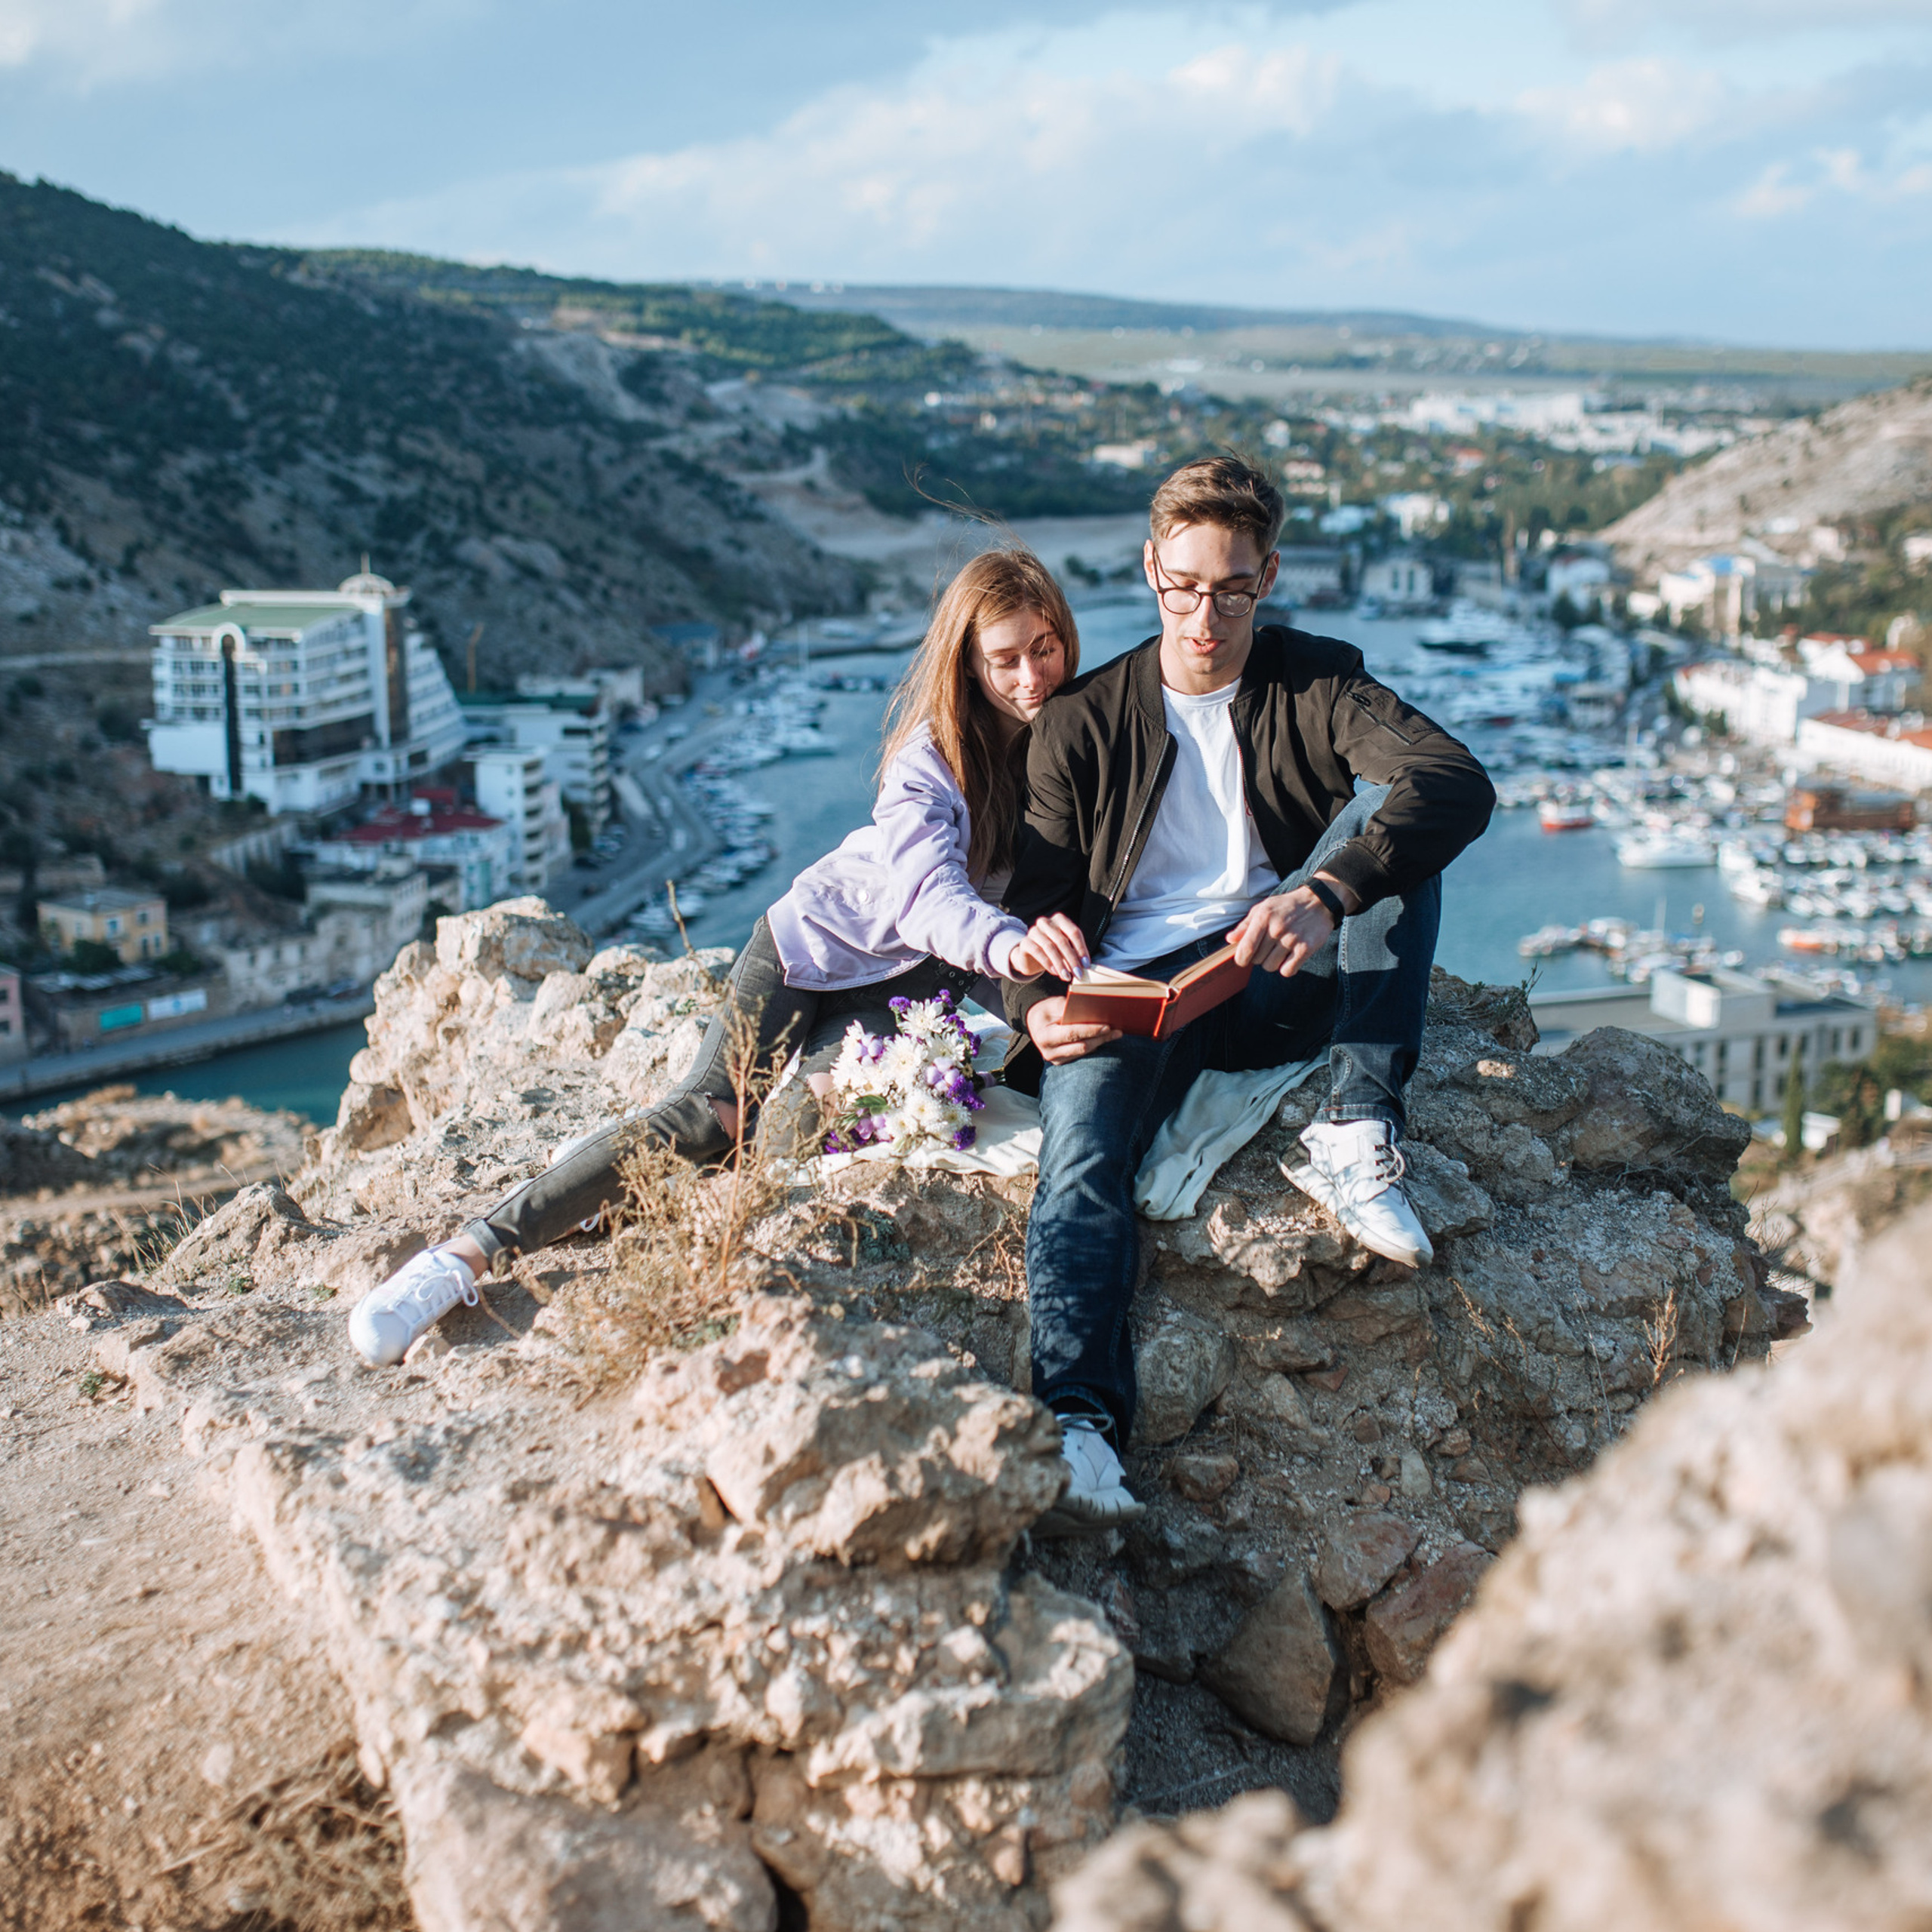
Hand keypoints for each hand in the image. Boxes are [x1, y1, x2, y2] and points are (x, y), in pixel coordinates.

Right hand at [1008, 913, 1089, 981]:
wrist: (1029, 957)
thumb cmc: (1052, 952)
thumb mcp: (1065, 951)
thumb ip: (1074, 954)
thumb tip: (1084, 965)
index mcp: (1059, 920)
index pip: (1074, 932)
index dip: (1081, 949)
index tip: (1086, 964)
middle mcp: (1046, 922)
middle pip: (1062, 940)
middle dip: (1072, 959)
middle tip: (1078, 973)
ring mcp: (1034, 931)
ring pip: (1050, 947)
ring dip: (1060, 964)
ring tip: (1066, 976)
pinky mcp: (1025, 942)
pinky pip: (1038, 952)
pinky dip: (1048, 963)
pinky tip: (1054, 972)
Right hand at [1025, 995, 1119, 1064]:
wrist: (1035, 1024)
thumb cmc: (1046, 1011)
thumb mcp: (1053, 1004)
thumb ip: (1069, 1008)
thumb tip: (1091, 1010)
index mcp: (1045, 1036)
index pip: (1071, 1034)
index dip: (1090, 1030)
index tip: (1107, 1026)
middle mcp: (1049, 1052)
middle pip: (1081, 1046)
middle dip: (1100, 1038)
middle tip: (1117, 1030)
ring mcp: (1056, 1059)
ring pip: (1084, 1052)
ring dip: (1101, 1042)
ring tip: (1115, 1033)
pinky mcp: (1063, 1062)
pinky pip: (1082, 1055)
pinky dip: (1095, 1046)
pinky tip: (1104, 1038)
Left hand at [1228, 876, 1351, 975]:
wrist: (1318, 901)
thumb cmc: (1286, 906)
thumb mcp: (1263, 908)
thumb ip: (1245, 925)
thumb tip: (1230, 940)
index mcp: (1264, 916)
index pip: (1246, 948)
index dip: (1241, 959)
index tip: (1243, 959)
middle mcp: (1277, 928)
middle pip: (1257, 960)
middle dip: (1259, 957)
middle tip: (1268, 948)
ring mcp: (1292, 939)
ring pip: (1271, 966)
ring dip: (1273, 963)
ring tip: (1279, 951)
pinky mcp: (1306, 948)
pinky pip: (1288, 970)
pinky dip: (1286, 968)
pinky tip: (1289, 958)